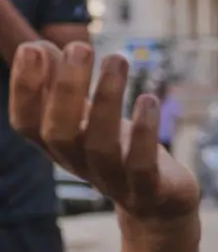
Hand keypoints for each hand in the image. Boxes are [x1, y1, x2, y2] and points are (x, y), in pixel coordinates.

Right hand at [9, 41, 200, 229]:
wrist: (160, 204)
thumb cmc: (120, 151)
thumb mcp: (88, 119)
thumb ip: (61, 87)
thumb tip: (38, 47)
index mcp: (59, 146)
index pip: (27, 123)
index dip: (24, 89)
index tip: (32, 48)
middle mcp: (79, 164)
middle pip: (60, 132)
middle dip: (66, 88)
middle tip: (79, 46)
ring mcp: (113, 180)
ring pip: (101, 145)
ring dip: (107, 100)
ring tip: (117, 58)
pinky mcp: (149, 189)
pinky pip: (142, 165)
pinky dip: (145, 131)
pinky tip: (148, 98)